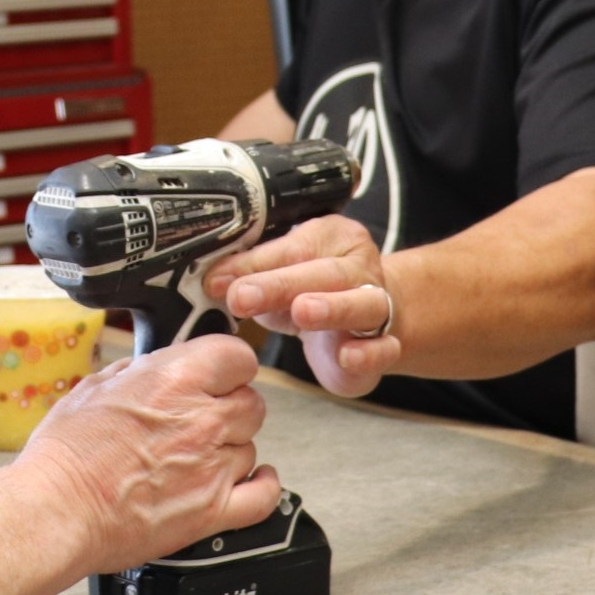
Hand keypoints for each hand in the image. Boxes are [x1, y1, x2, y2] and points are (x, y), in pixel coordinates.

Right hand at [13, 333, 278, 575]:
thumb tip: (153, 368)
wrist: (57, 509)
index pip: (238, 356)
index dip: (229, 366)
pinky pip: (264, 495)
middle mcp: (202, 420)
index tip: (219, 374)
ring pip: (250, 446)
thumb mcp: (95, 387)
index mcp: (175, 380)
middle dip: (231, 407)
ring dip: (231, 449)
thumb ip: (137, 372)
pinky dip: (263, 486)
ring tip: (199, 456)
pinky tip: (255, 479)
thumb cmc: (66, 455)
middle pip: (251, 403)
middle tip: (204, 418)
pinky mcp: (212, 510)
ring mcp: (211, 467)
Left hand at [204, 214, 400, 398]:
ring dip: (333, 307)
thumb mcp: (278, 277)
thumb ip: (250, 276)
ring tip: (303, 312)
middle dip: (282, 284)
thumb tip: (211, 281)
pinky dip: (367, 352)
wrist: (366, 321)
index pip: (291, 247)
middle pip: (324, 273)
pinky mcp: (384, 346)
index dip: (253, 265)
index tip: (218, 281)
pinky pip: (383, 348)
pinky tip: (347, 356)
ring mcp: (377, 306)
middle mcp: (359, 269)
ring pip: (362, 304)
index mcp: (331, 238)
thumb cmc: (313, 290)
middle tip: (245, 296)